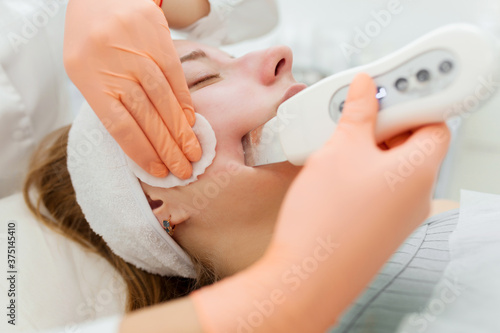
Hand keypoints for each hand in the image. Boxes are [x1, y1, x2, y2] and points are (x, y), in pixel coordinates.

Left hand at [64, 0, 201, 178]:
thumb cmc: (90, 40)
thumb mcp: (85, 70)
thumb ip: (108, 101)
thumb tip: (138, 140)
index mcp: (88, 79)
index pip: (119, 126)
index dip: (142, 151)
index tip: (159, 170)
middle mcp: (112, 65)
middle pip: (145, 116)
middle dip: (167, 148)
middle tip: (184, 170)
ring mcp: (136, 50)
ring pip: (162, 99)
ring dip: (180, 130)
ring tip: (192, 152)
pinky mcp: (156, 36)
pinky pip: (174, 75)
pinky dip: (184, 101)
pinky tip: (191, 121)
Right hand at [191, 73, 450, 331]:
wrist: (306, 276)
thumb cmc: (327, 219)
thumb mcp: (341, 149)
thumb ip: (358, 112)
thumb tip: (365, 89)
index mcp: (420, 170)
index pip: (434, 122)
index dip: (412, 102)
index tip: (387, 90)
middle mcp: (418, 195)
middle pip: (411, 143)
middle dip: (383, 123)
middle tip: (353, 113)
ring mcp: (399, 215)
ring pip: (391, 167)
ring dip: (368, 148)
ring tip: (336, 142)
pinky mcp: (378, 228)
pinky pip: (378, 189)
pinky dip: (361, 174)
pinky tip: (333, 173)